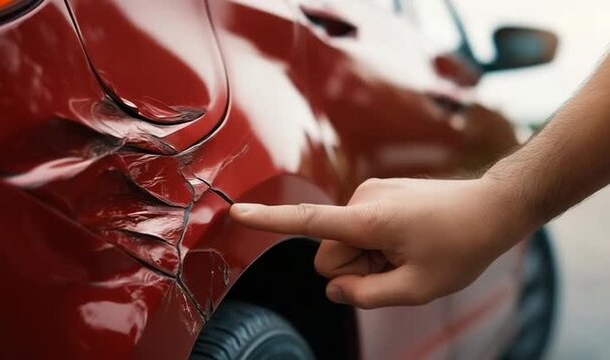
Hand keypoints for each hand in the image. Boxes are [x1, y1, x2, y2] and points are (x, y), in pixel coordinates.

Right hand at [230, 177, 534, 308]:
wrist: (493, 206)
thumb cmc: (461, 245)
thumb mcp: (416, 288)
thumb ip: (366, 295)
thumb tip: (335, 288)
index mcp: (368, 220)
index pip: (307, 221)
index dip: (268, 220)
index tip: (235, 211)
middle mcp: (362, 199)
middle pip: (330, 252)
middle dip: (354, 268)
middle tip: (397, 267)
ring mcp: (370, 193)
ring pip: (345, 242)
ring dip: (369, 256)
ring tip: (408, 251)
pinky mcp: (377, 194)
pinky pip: (359, 228)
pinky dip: (377, 242)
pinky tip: (409, 239)